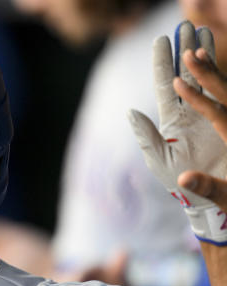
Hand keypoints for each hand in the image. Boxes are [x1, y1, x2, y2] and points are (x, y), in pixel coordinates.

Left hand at [128, 21, 226, 243]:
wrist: (209, 199)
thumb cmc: (179, 184)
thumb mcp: (159, 160)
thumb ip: (146, 136)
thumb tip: (130, 112)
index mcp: (169, 121)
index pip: (164, 86)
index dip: (161, 63)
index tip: (160, 40)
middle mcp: (189, 113)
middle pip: (186, 75)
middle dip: (185, 50)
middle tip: (185, 25)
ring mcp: (208, 115)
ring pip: (207, 79)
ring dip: (205, 56)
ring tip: (205, 32)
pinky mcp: (224, 120)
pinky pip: (223, 93)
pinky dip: (220, 75)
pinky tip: (220, 58)